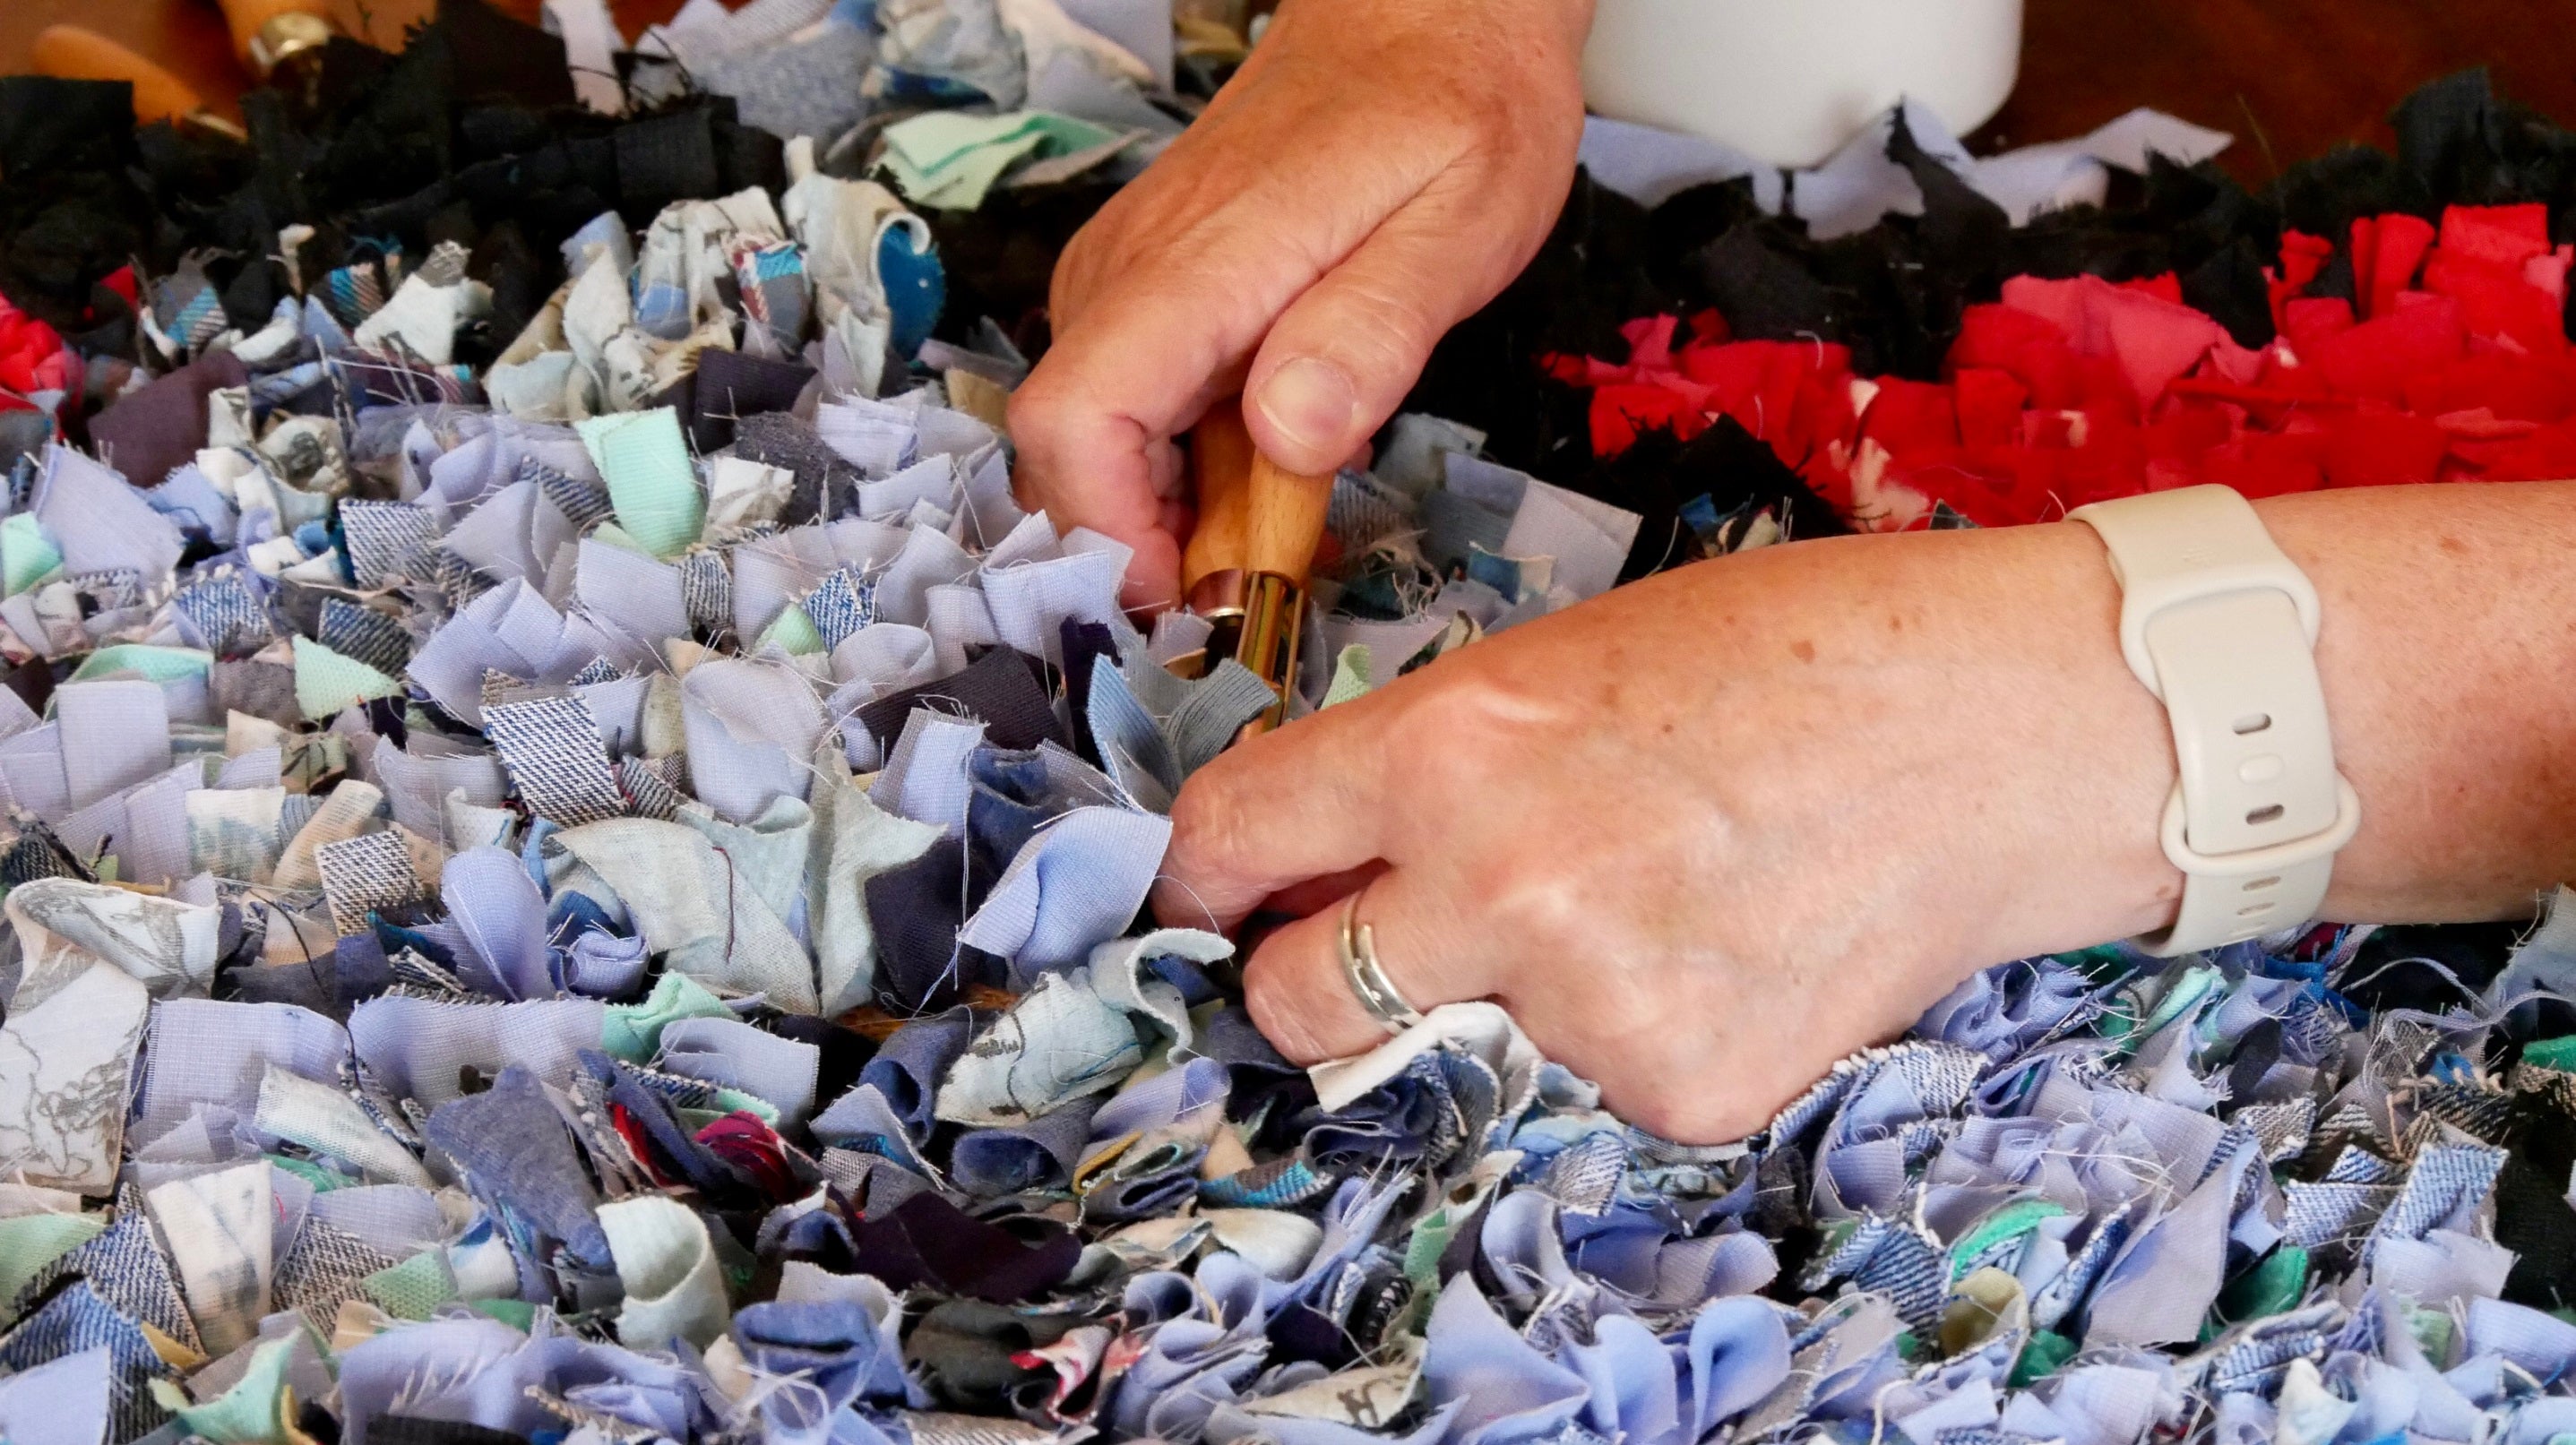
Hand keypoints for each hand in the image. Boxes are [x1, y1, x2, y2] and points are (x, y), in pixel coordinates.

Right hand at [1005, 0, 1592, 607]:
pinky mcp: (1145, 280)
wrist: (1426, 12)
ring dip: (1166, 505)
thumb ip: (1372, 334)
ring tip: (1280, 515)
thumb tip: (1290, 435)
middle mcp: (1133, 267)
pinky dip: (1180, 457)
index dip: (1112, 533)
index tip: (1192, 592)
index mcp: (1201, 264)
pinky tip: (1267, 454)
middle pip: (1062, 448)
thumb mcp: (1461, 228)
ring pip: (1090, 432)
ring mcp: (1128, 271)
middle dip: (1141, 541)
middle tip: (1258, 573)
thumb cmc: (1455, 111)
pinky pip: (1125, 397)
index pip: (1076, 420)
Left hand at [1155, 522, 2186, 1141]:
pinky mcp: (1682, 1087)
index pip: (1228, 838)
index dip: (1203, 875)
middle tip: (1380, 940)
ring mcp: (1589, 1003)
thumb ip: (1429, 763)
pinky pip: (1590, 1083)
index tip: (1214, 897)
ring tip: (1643, 906)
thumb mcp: (1567, 661)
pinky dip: (1633, 1033)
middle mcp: (1495, 885)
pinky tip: (1723, 953)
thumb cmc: (1792, 655)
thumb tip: (1328, 859)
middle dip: (1307, 971)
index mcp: (1448, 745)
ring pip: (1455, 1042)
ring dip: (1503, 997)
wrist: (2004, 727)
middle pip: (1290, 996)